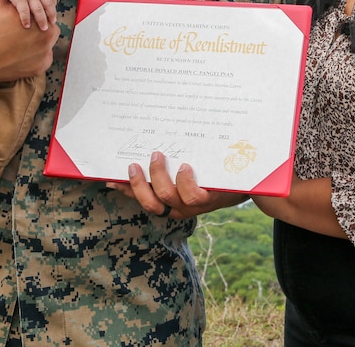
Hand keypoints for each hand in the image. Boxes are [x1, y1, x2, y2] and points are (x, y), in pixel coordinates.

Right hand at [0, 0, 57, 30]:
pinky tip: (27, 25)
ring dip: (42, 20)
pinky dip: (26, 19)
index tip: (54, 9)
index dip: (54, 4)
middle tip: (53, 23)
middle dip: (51, 15)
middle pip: (48, 6)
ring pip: (39, 10)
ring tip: (44, 28)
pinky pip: (24, 11)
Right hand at [0, 0, 57, 79]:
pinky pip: (43, 61)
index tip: (27, 15)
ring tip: (27, 41)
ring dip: (41, 43)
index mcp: (38, 17)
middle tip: (27, 30)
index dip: (36, 13)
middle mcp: (46, 37)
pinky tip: (26, 54)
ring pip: (47, 46)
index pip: (45, 11)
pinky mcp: (38, 69)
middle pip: (49, 29)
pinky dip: (37, 58)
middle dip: (40, 28)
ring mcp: (44, 55)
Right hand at [108, 151, 246, 218]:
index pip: (141, 199)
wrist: (243, 181)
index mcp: (169, 202)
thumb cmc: (209, 172)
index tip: (111, 176)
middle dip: (138, 184)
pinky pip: (192, 195)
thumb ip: (165, 163)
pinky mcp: (209, 199)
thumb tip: (143, 147)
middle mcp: (179, 207)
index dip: (126, 190)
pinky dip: (185, 180)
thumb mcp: (186, 169)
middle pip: (151, 204)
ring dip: (159, 176)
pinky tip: (185, 166)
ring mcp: (193, 205)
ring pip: (168, 197)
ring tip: (158, 155)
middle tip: (134, 164)